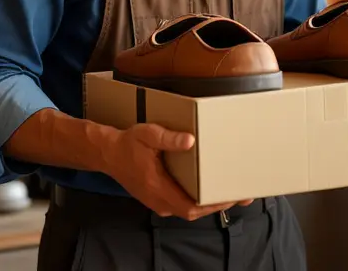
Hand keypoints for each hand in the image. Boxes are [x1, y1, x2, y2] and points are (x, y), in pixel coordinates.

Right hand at [103, 123, 240, 220]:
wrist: (107, 153)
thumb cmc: (128, 144)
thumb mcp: (147, 135)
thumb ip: (168, 138)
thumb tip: (190, 140)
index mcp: (157, 187)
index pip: (190, 207)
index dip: (212, 206)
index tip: (230, 197)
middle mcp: (158, 200)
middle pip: (193, 211)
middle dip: (217, 205)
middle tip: (239, 194)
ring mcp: (157, 202)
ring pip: (188, 210)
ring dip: (209, 204)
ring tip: (230, 192)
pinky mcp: (158, 198)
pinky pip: (182, 204)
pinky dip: (198, 201)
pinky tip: (210, 190)